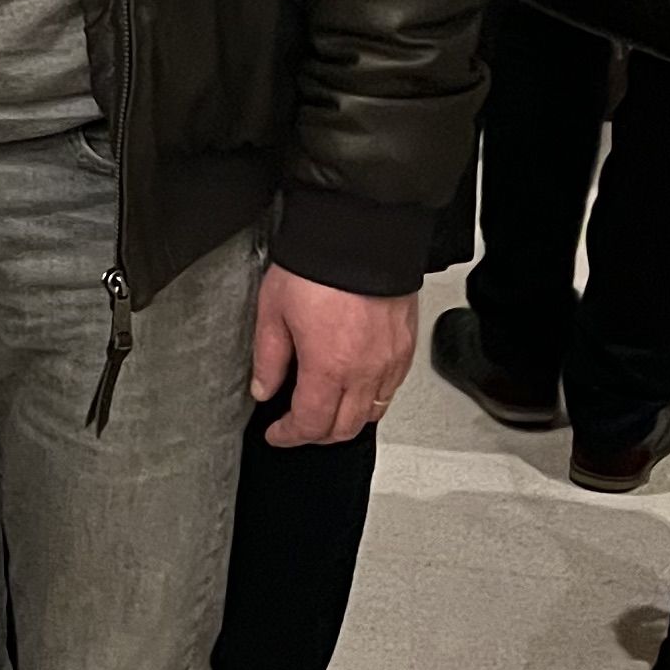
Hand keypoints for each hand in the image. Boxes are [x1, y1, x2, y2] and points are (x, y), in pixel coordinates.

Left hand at [252, 269, 417, 447]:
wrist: (359, 234)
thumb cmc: (318, 266)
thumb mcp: (274, 310)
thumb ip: (268, 357)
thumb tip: (264, 388)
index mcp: (328, 367)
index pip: (311, 424)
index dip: (290, 436)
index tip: (277, 433)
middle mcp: (364, 370)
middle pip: (344, 429)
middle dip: (317, 434)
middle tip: (298, 426)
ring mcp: (390, 360)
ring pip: (373, 413)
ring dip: (347, 420)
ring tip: (327, 409)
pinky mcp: (406, 346)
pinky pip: (392, 389)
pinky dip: (373, 398)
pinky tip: (356, 386)